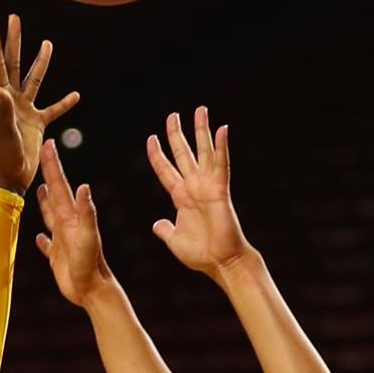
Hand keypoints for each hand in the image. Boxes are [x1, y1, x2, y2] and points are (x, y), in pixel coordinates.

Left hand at [0, 15, 80, 193]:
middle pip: (13, 64)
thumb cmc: (1, 156)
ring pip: (34, 81)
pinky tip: (76, 95)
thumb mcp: (2, 132)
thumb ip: (3, 110)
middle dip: (14, 41)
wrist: (8, 179)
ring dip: (40, 62)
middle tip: (15, 18)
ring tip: (47, 43)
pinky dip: (64, 103)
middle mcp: (10, 100)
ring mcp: (24, 111)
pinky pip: (53, 110)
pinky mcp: (36, 124)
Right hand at [33, 140, 112, 307]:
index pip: (60, 185)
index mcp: (71, 217)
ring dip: (44, 203)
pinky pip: (47, 245)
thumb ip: (86, 213)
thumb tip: (83, 186)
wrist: (94, 290)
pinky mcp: (57, 257)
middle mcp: (66, 225)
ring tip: (40, 190)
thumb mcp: (88, 236)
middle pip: (54, 194)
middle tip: (44, 154)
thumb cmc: (91, 265)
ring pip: (50, 216)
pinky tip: (39, 236)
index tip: (49, 144)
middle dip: (49, 174)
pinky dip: (42, 240)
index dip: (53, 165)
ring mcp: (62, 240)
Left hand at [146, 105, 252, 278]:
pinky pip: (220, 165)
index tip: (151, 138)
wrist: (220, 262)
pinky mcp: (220, 190)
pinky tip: (222, 129)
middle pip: (183, 154)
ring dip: (202, 131)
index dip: (157, 155)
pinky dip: (222, 147)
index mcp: (180, 197)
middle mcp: (194, 187)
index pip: (166, 170)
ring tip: (200, 110)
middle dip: (177, 134)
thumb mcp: (175, 240)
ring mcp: (207, 187)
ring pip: (203, 152)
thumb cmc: (201, 254)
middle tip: (173, 114)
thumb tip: (157, 224)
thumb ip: (165, 230)